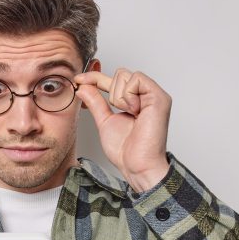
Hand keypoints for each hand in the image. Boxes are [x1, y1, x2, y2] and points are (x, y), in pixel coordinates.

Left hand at [74, 68, 171, 191]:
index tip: (79, 79)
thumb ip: (95, 102)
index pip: (114, 80)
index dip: (95, 77)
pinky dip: (128, 96)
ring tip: (129, 114)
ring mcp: (155, 95)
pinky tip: (134, 111)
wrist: (136, 165)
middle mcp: (147, 95)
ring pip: (125, 75)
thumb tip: (83, 86)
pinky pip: (136, 79)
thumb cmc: (126, 151)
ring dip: (119, 98)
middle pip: (120, 74)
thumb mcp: (104, 121)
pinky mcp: (159, 97)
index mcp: (136, 100)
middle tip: (119, 112)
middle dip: (111, 93)